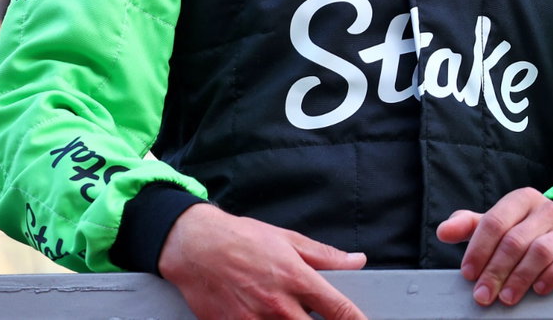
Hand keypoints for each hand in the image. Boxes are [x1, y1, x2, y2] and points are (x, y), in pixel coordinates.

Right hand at [158, 203, 367, 319]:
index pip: (339, 309)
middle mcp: (278, 304)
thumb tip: (357, 261)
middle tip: (323, 318)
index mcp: (297, 279)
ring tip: (293, 315)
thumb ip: (326, 256)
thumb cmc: (242, 239)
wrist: (195, 247)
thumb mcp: (290, 240)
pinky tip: (269, 319)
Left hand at [436, 187, 552, 306]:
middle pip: (514, 240)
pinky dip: (550, 276)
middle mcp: (547, 209)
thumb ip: (471, 227)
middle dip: (494, 271)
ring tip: (506, 298)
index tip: (468, 274)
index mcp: (523, 200)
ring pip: (539, 251)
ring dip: (519, 278)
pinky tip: (538, 289)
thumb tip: (443, 230)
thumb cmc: (528, 235)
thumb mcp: (500, 226)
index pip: (495, 221)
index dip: (478, 249)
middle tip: (482, 296)